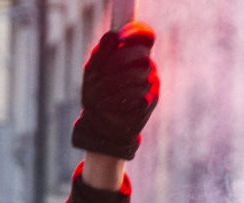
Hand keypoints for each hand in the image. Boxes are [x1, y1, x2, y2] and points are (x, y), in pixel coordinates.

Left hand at [71, 21, 159, 159]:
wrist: (100, 126)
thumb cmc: (96, 96)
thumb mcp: (92, 73)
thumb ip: (101, 54)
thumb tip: (112, 34)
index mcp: (133, 53)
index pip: (144, 35)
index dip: (135, 34)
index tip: (120, 38)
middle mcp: (146, 66)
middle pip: (141, 56)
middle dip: (118, 64)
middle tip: (99, 77)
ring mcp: (151, 83)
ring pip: (140, 76)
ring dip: (115, 86)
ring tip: (98, 97)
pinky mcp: (151, 101)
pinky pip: (141, 96)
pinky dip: (121, 101)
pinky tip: (109, 106)